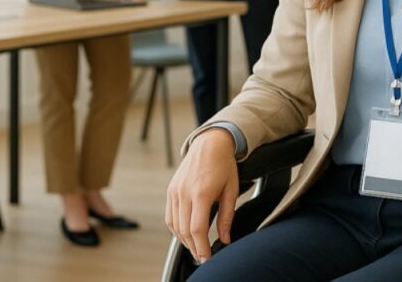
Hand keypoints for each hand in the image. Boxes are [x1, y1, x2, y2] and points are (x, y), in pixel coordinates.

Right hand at [166, 129, 238, 263]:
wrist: (210, 143)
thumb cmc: (224, 165)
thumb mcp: (231, 190)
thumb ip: (227, 217)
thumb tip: (225, 239)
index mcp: (201, 192)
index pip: (197, 228)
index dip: (201, 246)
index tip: (207, 257)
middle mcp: (184, 192)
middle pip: (185, 230)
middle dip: (194, 247)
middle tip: (203, 257)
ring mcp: (175, 191)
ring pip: (175, 225)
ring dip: (184, 240)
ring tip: (196, 248)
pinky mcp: (171, 190)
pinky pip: (170, 216)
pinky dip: (176, 229)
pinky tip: (186, 234)